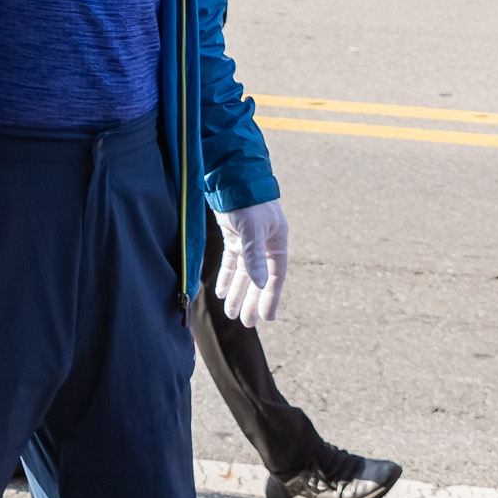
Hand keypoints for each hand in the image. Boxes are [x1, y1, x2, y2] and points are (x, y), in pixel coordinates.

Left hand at [214, 199, 288, 327]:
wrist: (232, 175)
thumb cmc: (248, 200)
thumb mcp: (252, 228)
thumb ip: (254, 256)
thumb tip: (259, 285)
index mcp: (276, 242)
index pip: (275, 276)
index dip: (271, 297)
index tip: (266, 318)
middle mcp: (264, 244)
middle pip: (259, 278)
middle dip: (252, 300)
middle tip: (246, 322)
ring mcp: (248, 240)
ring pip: (244, 273)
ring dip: (238, 292)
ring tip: (230, 312)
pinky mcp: (233, 236)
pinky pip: (231, 262)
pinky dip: (227, 276)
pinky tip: (221, 292)